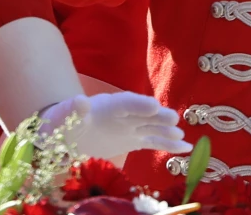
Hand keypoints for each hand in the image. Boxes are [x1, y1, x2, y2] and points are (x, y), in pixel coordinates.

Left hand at [39, 92, 190, 160]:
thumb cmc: (65, 120)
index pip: (126, 103)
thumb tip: (79, 102)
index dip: (139, 103)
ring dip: (166, 132)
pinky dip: (168, 145)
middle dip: (157, 116)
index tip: (154, 105)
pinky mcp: (133, 140)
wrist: (68, 131)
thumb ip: (74, 109)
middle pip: (143, 114)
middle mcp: (123, 114)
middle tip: (173, 119)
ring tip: (182, 137)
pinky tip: (185, 149)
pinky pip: (153, 142)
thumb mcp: (65, 115)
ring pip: (151, 129)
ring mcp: (130, 127)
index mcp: (108, 105)